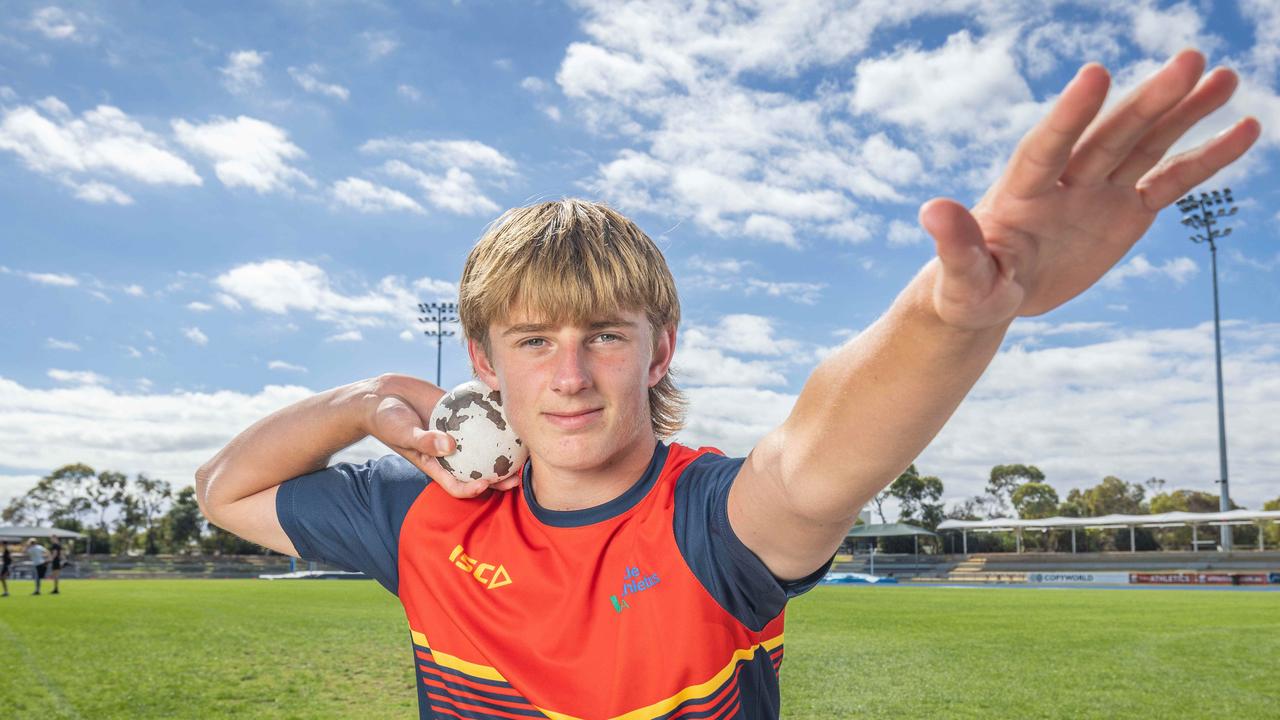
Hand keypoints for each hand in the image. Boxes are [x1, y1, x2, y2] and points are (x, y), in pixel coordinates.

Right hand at [364, 374, 521, 498]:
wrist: (381, 396)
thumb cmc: (385, 419)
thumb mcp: (402, 431)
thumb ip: (423, 440)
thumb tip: (450, 446)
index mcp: (435, 464)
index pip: (457, 484)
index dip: (474, 489)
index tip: (489, 482)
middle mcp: (449, 452)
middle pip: (479, 469)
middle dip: (500, 475)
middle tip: (519, 471)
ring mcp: (456, 433)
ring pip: (484, 444)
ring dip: (503, 446)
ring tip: (523, 440)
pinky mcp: (458, 413)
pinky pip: (479, 416)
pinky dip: (491, 414)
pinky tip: (507, 406)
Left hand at [919, 49, 1260, 330]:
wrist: (989, 295)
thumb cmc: (967, 289)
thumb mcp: (960, 280)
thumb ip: (955, 246)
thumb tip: (932, 210)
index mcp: (1019, 193)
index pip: (1046, 147)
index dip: (1070, 114)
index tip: (1095, 74)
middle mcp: (1063, 181)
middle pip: (1108, 136)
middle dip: (1146, 101)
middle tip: (1188, 60)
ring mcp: (1097, 192)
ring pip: (1144, 145)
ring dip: (1183, 113)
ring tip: (1225, 76)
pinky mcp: (1124, 211)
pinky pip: (1170, 180)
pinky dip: (1205, 158)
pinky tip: (1243, 129)